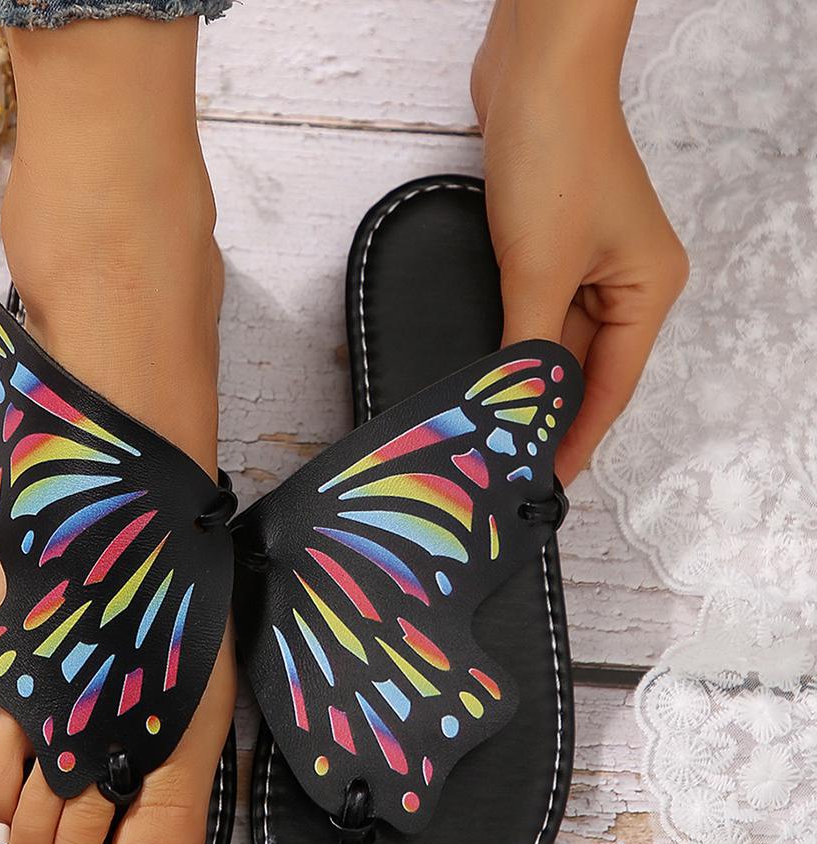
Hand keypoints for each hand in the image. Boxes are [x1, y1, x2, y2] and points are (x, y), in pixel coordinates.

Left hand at [472, 1, 688, 484]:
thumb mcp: (539, 269)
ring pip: (555, 341)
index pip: (611, 386)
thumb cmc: (556, 154)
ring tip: (498, 428)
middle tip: (513, 462)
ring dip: (527, 378)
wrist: (532, 72)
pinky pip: (532, 310)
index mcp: (646, 290)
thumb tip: (518, 410)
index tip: (551, 477)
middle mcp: (622, 281)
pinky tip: (489, 370)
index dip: (579, 436)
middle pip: (585, 368)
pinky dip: (513, 340)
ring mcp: (585, 262)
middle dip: (549, 412)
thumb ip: (529, 348)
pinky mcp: (549, 244)